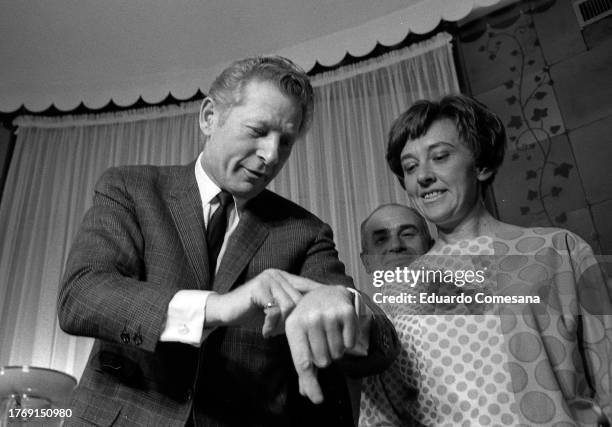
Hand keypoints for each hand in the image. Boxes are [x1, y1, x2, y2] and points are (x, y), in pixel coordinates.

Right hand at [205, 269, 320, 335]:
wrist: (224, 311)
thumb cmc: (252, 313)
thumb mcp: (277, 310)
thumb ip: (294, 310)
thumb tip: (319, 321)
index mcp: (285, 277)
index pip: (309, 286)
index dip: (320, 298)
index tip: (333, 311)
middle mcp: (278, 275)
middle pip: (301, 300)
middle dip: (295, 320)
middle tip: (283, 332)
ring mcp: (268, 279)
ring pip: (290, 306)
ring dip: (282, 324)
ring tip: (272, 331)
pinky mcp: (258, 288)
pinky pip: (275, 310)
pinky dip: (271, 324)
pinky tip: (265, 331)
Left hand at [284, 285, 356, 403]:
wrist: (326, 293)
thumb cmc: (310, 321)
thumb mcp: (300, 338)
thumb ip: (304, 365)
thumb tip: (307, 393)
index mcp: (293, 326)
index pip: (303, 362)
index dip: (311, 383)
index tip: (317, 400)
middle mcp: (310, 318)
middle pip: (323, 361)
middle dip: (325, 358)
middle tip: (323, 342)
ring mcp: (328, 314)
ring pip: (337, 353)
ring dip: (336, 350)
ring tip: (331, 335)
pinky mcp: (346, 312)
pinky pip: (350, 344)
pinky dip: (348, 342)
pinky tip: (342, 330)